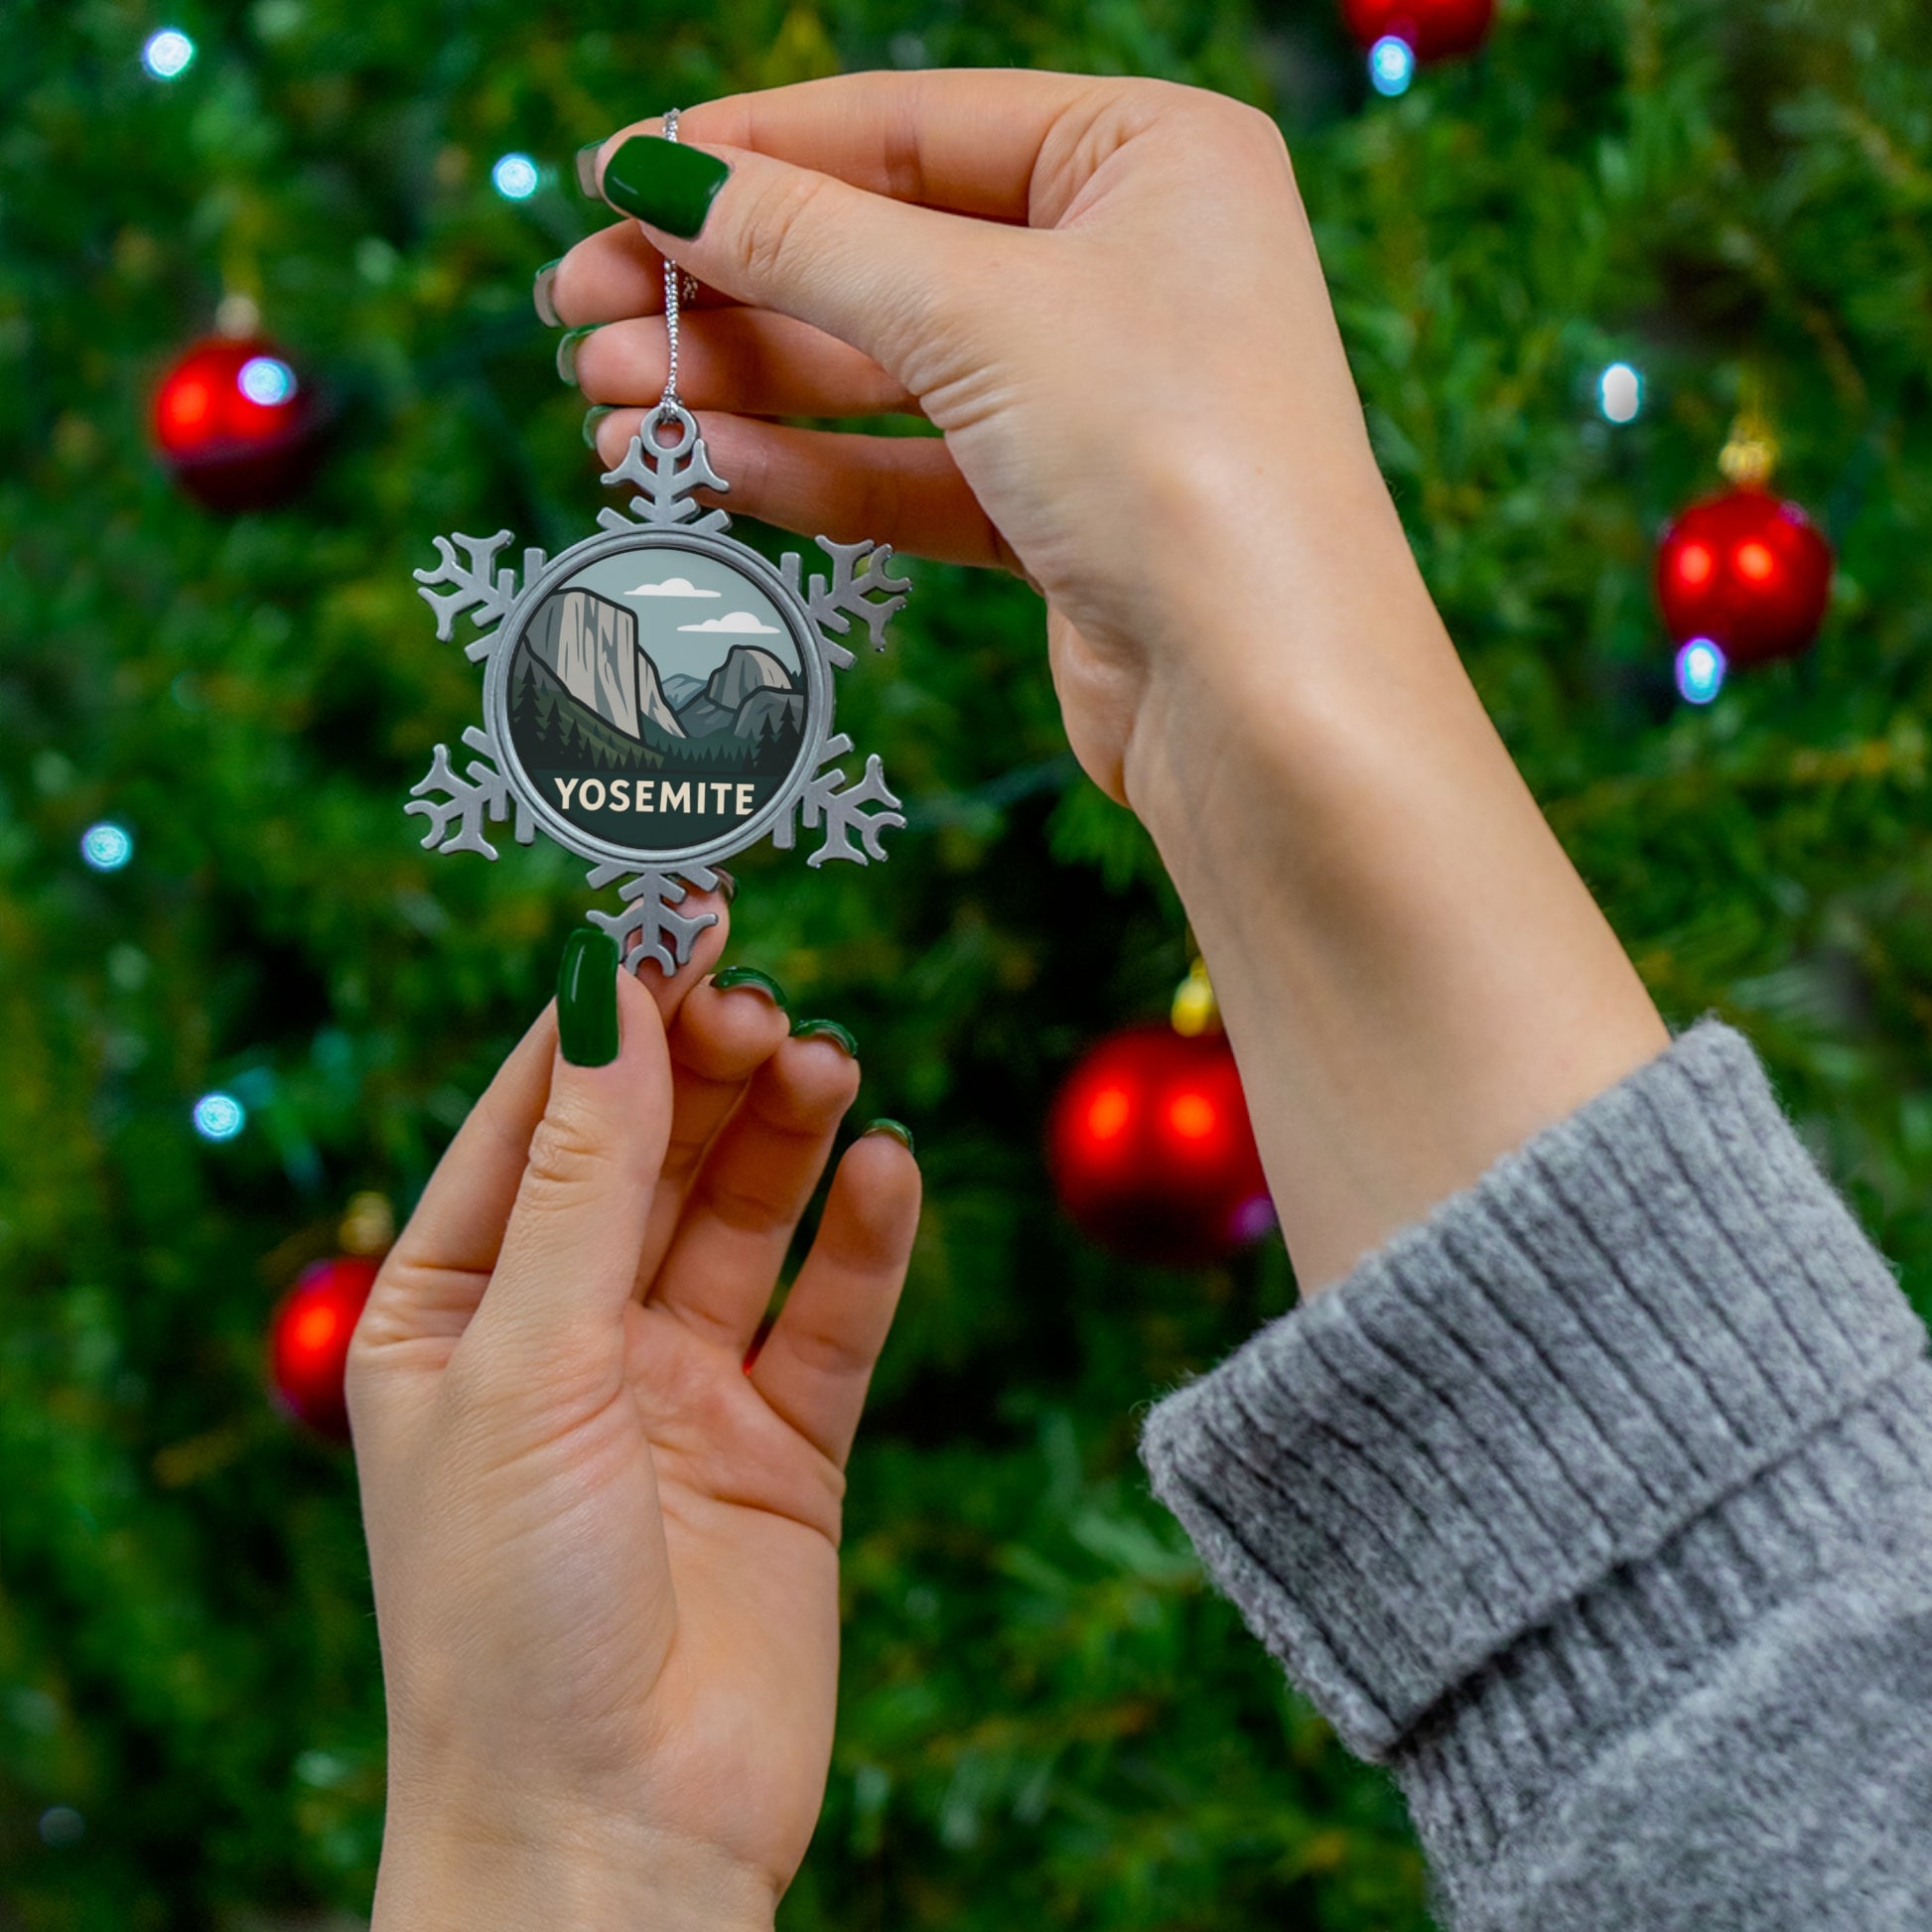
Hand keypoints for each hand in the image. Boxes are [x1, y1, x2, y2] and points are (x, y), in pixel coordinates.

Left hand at [347, 912, 919, 1929]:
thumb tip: (606, 982)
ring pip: (745, 1216)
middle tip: (765, 1005)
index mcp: (454, 1309)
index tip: (676, 913)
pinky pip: (831, 1314)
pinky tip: (888, 1172)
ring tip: (827, 1066)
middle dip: (705, 1069)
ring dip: (787, 1135)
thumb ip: (584, 1173)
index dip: (607, 1013)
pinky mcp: (783, 1446)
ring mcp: (679, 1389)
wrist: (613, 1840)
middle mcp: (567, 1336)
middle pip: (651, 1152)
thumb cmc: (509, 1611)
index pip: (535, 1117)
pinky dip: (863, 1241)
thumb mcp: (526, 1361)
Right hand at [549, 72, 1666, 1295]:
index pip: (910, 124)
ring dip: (743, 385)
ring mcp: (1099, 399)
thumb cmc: (1170, 457)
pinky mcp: (1066, 517)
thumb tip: (654, 175)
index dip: (751, 152)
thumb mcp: (974, 313)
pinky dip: (810, 468)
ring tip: (604, 403)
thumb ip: (804, 241)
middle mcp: (1130, 266)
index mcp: (1149, 156)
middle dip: (726, 288)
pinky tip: (702, 464)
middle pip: (884, 253)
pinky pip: (914, 472)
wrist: (1269, 701)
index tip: (613, 180)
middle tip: (578, 313)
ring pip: (886, 374)